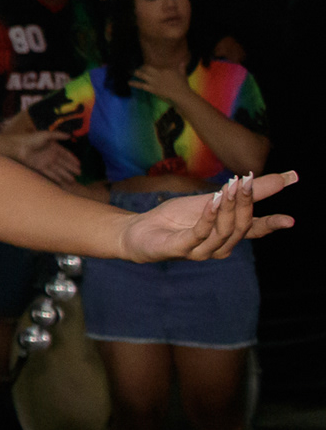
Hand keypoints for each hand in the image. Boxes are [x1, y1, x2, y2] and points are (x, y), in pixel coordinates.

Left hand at [0, 129, 82, 184]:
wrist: (18, 146)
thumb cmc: (31, 139)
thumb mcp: (46, 135)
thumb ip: (58, 135)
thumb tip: (70, 135)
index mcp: (53, 147)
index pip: (66, 154)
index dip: (72, 159)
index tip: (79, 164)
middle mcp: (51, 155)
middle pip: (64, 163)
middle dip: (71, 168)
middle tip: (80, 174)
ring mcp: (45, 162)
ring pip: (58, 170)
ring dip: (66, 175)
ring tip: (73, 180)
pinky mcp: (40, 168)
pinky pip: (50, 173)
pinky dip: (56, 177)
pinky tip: (62, 182)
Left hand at [118, 171, 297, 261]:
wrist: (139, 230)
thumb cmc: (177, 218)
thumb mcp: (211, 200)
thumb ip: (239, 193)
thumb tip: (280, 178)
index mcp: (227, 235)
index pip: (254, 230)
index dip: (272, 224)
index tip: (290, 220)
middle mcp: (218, 247)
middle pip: (241, 226)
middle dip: (246, 203)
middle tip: (247, 180)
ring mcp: (200, 251)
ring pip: (223, 231)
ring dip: (228, 207)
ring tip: (231, 185)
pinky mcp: (181, 249)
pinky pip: (199, 233)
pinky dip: (208, 216)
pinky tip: (212, 201)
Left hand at [129, 65, 193, 106]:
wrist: (182, 96)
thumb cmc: (183, 86)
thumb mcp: (182, 75)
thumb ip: (181, 67)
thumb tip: (183, 62)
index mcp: (165, 69)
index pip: (155, 65)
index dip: (149, 66)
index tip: (146, 66)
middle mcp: (159, 73)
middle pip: (146, 67)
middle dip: (141, 67)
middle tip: (138, 68)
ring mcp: (155, 81)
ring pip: (142, 75)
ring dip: (136, 73)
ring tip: (130, 72)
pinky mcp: (152, 89)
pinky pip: (141, 85)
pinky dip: (134, 83)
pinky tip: (129, 82)